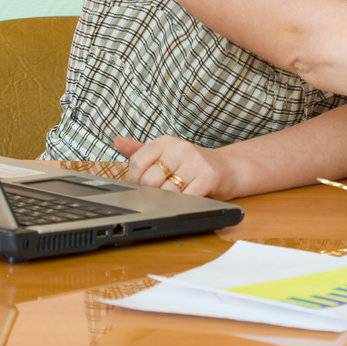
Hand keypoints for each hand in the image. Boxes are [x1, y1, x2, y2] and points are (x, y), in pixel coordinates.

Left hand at [112, 135, 232, 198]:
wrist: (230, 168)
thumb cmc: (194, 164)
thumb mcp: (167, 154)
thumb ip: (141, 150)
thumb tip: (116, 141)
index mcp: (166, 142)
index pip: (137, 162)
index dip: (134, 180)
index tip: (141, 187)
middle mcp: (180, 148)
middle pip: (149, 180)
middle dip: (150, 194)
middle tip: (160, 195)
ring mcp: (195, 161)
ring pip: (166, 191)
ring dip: (167, 201)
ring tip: (175, 198)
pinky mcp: (209, 176)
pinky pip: (186, 198)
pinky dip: (183, 204)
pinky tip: (187, 201)